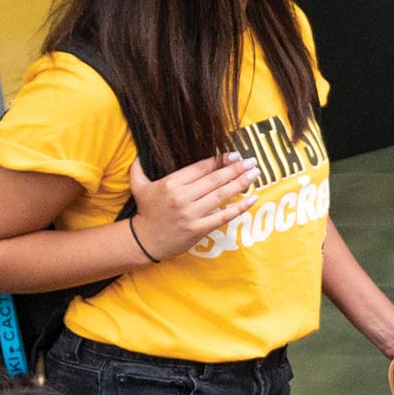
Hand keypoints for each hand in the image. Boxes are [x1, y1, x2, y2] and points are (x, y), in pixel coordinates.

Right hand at [126, 152, 257, 258]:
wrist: (144, 241)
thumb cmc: (146, 211)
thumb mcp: (138, 186)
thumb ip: (137, 168)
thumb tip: (138, 153)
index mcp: (171, 183)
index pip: (201, 168)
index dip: (219, 160)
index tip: (234, 154)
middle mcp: (182, 197)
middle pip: (215, 180)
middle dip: (236, 169)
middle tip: (252, 161)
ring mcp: (191, 214)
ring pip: (221, 195)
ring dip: (241, 183)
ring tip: (255, 173)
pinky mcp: (198, 229)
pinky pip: (223, 216)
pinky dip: (239, 208)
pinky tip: (252, 199)